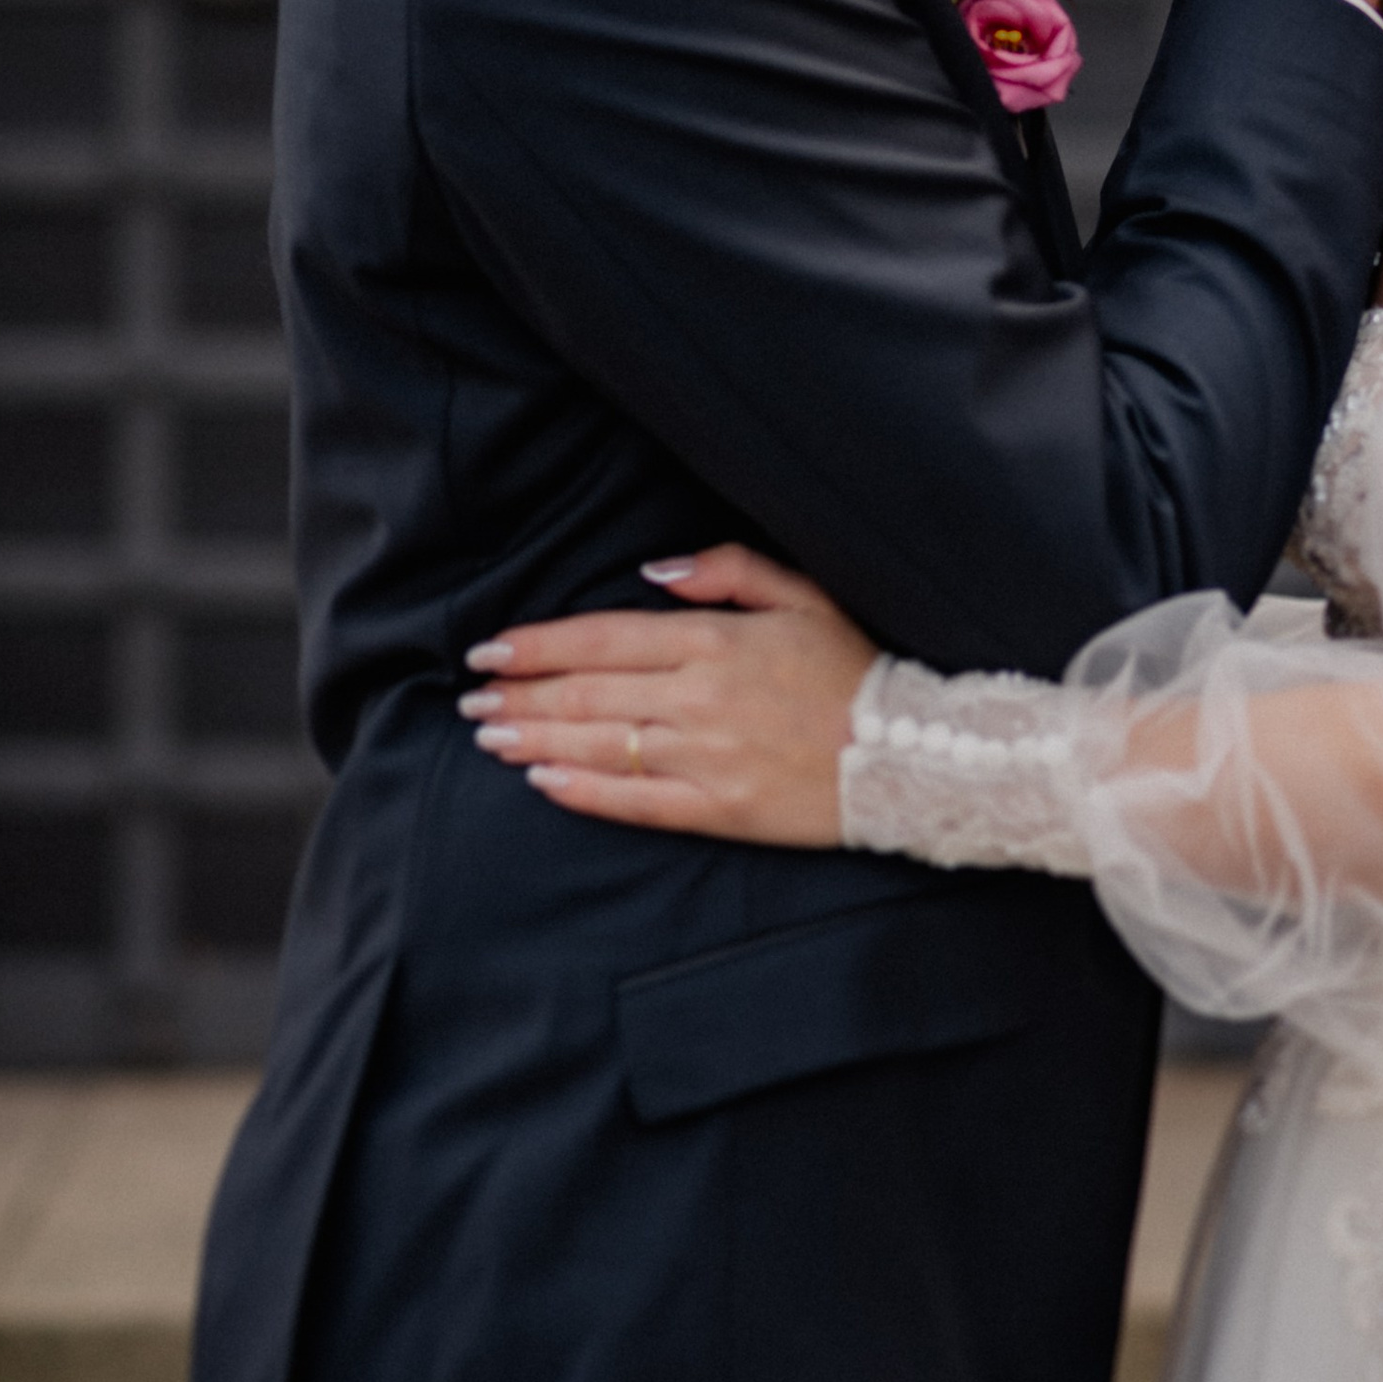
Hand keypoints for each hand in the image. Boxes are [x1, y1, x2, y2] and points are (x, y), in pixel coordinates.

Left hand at [460, 545, 876, 843]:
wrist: (911, 753)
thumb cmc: (856, 667)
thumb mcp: (803, 595)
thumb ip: (726, 572)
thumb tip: (653, 572)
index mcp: (715, 641)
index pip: (602, 639)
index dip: (539, 646)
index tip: (490, 650)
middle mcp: (699, 699)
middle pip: (587, 694)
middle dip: (520, 695)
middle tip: (470, 698)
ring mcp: (706, 758)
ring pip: (599, 746)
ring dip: (535, 739)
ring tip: (489, 736)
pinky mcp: (718, 810)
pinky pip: (635, 802)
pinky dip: (583, 791)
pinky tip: (543, 781)